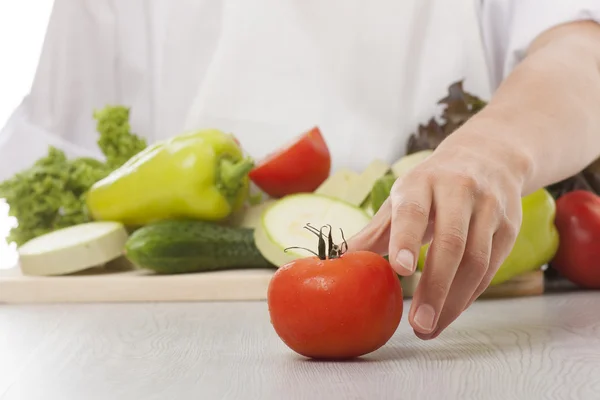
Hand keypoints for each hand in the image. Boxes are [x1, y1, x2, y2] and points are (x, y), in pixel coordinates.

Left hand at [347, 129, 530, 338]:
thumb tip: (336, 259)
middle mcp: (459, 190)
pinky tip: (450, 313)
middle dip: (435, 287)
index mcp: (422, 182)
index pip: (414, 211)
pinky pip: (491, 267)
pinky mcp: (509, 226)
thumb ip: (375, 231)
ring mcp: (489, 207)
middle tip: (417, 323)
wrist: (489, 155)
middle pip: (451, 242)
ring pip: (476, 260)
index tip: (400, 270)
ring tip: (430, 328)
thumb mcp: (402, 197)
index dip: (406, 239)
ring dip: (454, 300)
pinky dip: (470, 295)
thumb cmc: (433, 184)